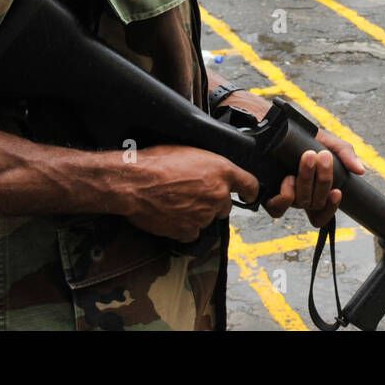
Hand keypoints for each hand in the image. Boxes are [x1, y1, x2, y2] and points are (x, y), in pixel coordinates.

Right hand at [122, 145, 258, 242]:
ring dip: (196, 214)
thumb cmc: (157, 162)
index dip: (250, 191)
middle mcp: (218, 194)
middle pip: (225, 206)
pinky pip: (192, 233)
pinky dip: (183, 228)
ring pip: (207, 219)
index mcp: (222, 171)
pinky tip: (171, 216)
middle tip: (192, 195)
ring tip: (176, 203)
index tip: (249, 195)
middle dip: (212, 202)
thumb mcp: (189, 151)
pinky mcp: (189, 231)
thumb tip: (210, 170)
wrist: (135, 183)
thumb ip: (208, 164)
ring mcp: (205, 215)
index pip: (250, 184)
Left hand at [264, 130, 364, 227]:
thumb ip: (346, 155)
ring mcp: (284, 196)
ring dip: (307, 181)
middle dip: (323, 179)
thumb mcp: (329, 143)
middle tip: (323, 155)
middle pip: (315, 203)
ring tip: (307, 157)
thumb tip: (360, 170)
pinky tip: (289, 178)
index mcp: (315, 192)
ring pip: (300, 202)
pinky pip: (277, 208)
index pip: (323, 215)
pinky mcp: (268, 192)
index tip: (338, 191)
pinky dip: (286, 195)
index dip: (331, 208)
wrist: (280, 127)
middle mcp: (300, 197)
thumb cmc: (307, 139)